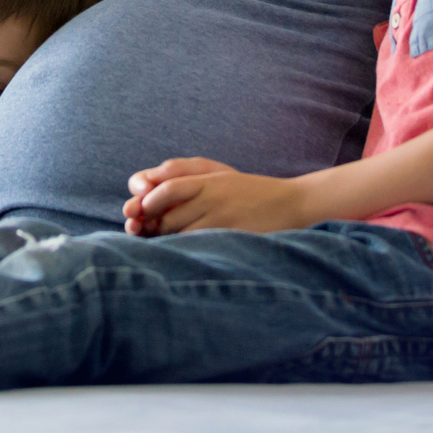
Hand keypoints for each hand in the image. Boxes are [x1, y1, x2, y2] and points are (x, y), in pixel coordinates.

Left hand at [124, 158, 303, 235]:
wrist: (292, 204)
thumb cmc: (252, 192)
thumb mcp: (221, 176)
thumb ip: (188, 178)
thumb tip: (151, 188)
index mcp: (208, 180)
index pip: (166, 188)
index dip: (147, 202)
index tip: (139, 215)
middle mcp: (212, 196)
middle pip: (167, 214)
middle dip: (150, 227)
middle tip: (143, 236)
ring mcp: (221, 217)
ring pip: (179, 232)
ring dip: (164, 241)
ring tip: (160, 247)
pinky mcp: (230, 236)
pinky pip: (197, 245)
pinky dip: (183, 251)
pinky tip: (181, 256)